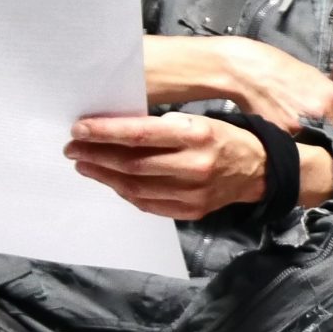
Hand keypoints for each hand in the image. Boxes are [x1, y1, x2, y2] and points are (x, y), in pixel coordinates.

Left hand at [68, 113, 265, 220]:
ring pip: (135, 186)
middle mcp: (194, 165)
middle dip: (96, 155)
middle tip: (73, 148)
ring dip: (104, 175)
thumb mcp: (198, 120)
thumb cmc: (224, 139)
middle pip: (132, 163)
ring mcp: (192, 192)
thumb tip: (115, 129)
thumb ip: (161, 127)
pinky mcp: (190, 211)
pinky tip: (111, 181)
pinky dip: (124, 192)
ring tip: (84, 164)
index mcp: (197, 134)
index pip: (140, 134)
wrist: (260, 171)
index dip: (105, 132)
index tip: (79, 128)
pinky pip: (147, 203)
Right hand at [216, 37, 332, 133]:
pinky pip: (295, 145)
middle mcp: (321, 111)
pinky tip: (286, 133)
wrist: (247, 72)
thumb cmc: (278, 69)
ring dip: (313, 142)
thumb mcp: (313, 76)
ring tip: (301, 133)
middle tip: (322, 134)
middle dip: (332, 136)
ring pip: (316, 142)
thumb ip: (331, 97)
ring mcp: (302, 126)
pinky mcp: (283, 135)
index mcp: (331, 95)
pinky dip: (293, 143)